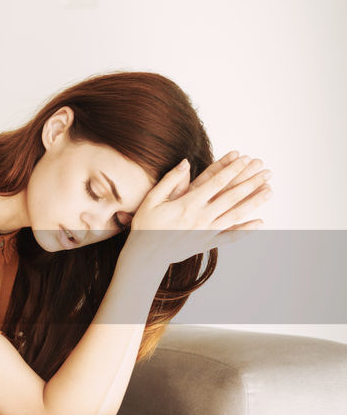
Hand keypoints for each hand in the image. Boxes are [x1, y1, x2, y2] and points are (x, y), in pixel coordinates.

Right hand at [125, 151, 271, 266]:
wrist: (145, 255)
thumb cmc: (146, 225)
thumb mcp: (152, 199)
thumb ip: (170, 181)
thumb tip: (185, 162)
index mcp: (188, 204)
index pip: (216, 182)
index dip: (232, 169)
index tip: (245, 159)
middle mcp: (201, 217)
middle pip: (231, 196)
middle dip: (250, 182)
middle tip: (266, 171)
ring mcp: (206, 231)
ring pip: (235, 214)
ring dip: (254, 202)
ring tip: (269, 190)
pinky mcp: (207, 243)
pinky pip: (231, 236)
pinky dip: (246, 230)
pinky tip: (260, 222)